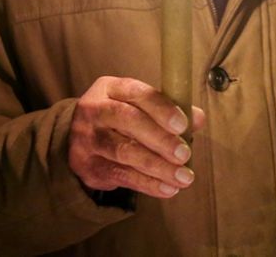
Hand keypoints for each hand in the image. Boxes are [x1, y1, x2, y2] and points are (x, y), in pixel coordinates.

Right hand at [69, 76, 205, 198]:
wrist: (77, 137)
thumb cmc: (118, 116)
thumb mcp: (138, 104)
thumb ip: (167, 109)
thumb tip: (198, 119)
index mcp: (110, 88)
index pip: (137, 93)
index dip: (161, 108)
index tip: (183, 124)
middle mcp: (95, 110)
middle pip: (128, 120)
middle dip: (160, 139)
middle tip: (184, 154)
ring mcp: (88, 138)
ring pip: (124, 151)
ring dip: (157, 166)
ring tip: (183, 176)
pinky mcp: (88, 166)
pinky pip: (121, 175)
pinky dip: (147, 183)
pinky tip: (168, 188)